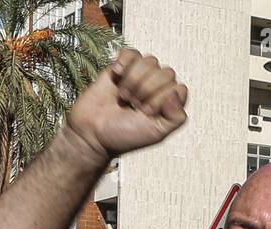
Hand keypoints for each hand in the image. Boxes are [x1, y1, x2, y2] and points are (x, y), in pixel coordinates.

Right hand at [66, 49, 188, 162]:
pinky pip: (132, 52)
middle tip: (133, 105)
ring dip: (134, 80)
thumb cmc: (125, 135)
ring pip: (150, 61)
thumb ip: (176, 117)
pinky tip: (116, 74)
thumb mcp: (157, 133)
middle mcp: (158, 88)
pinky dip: (124, 61)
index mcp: (170, 104)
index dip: (162, 98)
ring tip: (124, 96)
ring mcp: (141, 76)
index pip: (178, 88)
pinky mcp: (122, 67)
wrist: (93, 131)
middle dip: (147, 90)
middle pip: (166, 73)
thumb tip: (178, 91)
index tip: (146, 112)